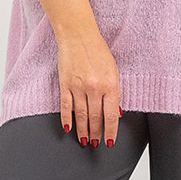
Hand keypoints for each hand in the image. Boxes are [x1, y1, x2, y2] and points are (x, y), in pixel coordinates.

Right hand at [57, 30, 121, 147]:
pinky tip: (68, 129)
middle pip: (96, 118)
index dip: (110, 132)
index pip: (111, 116)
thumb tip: (116, 113)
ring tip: (85, 140)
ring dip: (83, 131)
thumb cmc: (98, 50)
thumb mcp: (114, 71)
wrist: (78, 35)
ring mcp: (78, 87)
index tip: (109, 142)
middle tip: (96, 144)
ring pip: (81, 116)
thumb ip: (115, 93)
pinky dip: (66, 119)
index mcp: (110, 85)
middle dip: (97, 134)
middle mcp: (95, 88)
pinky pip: (66, 107)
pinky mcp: (65, 84)